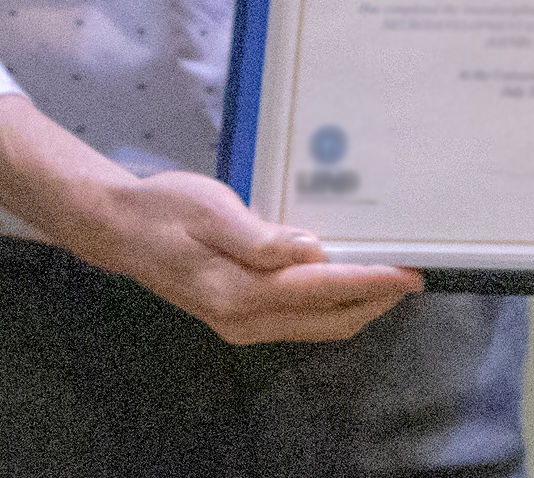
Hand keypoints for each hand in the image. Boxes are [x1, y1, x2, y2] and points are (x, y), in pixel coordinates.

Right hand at [0, 94, 421, 343]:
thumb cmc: (167, 210)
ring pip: (316, 323)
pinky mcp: (239, 310)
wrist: (119, 227)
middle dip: (375, 302)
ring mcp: (242, 320)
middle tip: (415, 273)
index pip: (322, 292)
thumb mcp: (213, 212)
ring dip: (357, 303)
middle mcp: (245, 318)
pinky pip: (299, 315)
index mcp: (240, 294)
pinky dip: (332, 300)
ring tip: (391, 273)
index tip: (409, 272)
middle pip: (327, 320)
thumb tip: (311, 251)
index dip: (370, 283)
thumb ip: (260, 237)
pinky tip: (346, 273)